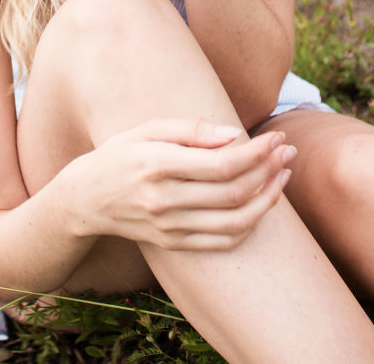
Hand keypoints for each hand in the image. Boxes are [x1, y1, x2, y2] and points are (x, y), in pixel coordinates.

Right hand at [73, 118, 294, 250]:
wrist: (86, 199)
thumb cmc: (120, 154)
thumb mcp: (147, 129)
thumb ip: (190, 129)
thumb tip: (233, 134)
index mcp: (157, 165)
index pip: (221, 165)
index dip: (256, 153)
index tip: (276, 138)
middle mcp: (164, 201)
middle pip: (233, 192)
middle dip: (269, 170)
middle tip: (287, 151)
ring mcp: (170, 227)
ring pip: (235, 221)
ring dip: (267, 200)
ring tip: (283, 177)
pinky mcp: (174, 244)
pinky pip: (223, 241)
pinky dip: (249, 224)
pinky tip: (261, 203)